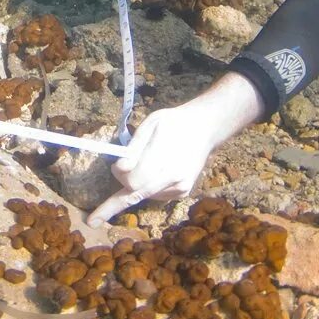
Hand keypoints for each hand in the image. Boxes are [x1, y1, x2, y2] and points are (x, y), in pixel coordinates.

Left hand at [86, 74, 265, 225]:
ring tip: (145, 163)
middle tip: (116, 177)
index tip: (113, 170)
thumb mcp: (150, 125)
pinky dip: (146, 186)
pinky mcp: (182, 193)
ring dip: (134, 184)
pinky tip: (156, 170)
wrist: (205, 128)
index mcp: (164, 158)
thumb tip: (120, 169)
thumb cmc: (173, 122)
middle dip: (119, 191)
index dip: (119, 176)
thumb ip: (134, 148)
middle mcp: (174, 178)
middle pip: (135, 194)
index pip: (133, 182)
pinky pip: (154, 195)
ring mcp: (180, 188)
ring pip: (143, 195)